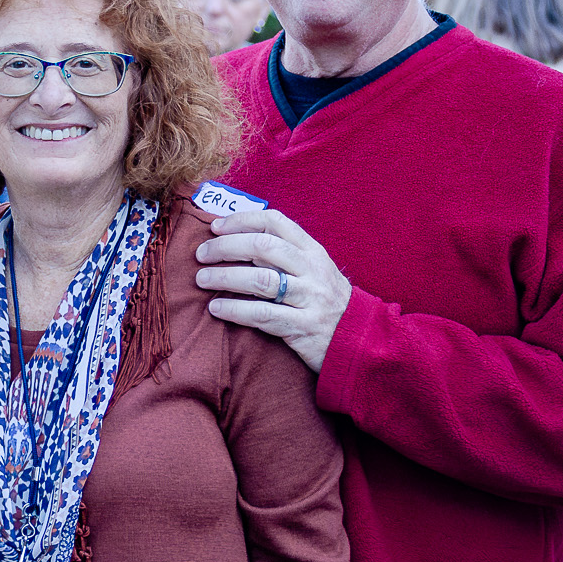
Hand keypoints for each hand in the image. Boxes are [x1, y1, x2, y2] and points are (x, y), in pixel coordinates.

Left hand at [195, 209, 351, 371]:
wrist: (361, 340)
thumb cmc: (325, 302)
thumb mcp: (313, 271)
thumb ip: (282, 255)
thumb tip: (234, 239)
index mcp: (313, 252)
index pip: (275, 223)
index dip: (242, 221)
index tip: (215, 227)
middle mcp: (312, 271)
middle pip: (263, 247)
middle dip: (226, 247)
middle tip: (201, 254)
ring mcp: (309, 299)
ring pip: (260, 280)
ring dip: (224, 277)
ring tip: (202, 279)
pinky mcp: (303, 327)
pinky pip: (262, 314)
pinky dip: (235, 309)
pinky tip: (216, 308)